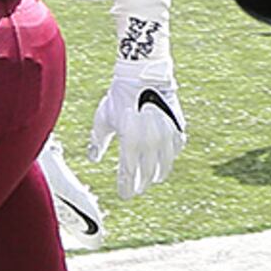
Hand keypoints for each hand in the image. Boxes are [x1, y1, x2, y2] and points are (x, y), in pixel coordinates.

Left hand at [90, 65, 187, 197]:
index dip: (126, 187)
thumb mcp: (104, 119)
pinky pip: (176, 148)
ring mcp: (166, 135)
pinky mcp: (177, 126)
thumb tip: (93, 158)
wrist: (143, 74)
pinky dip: (171, 156)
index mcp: (130, 142)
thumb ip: (98, 141)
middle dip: (141, 183)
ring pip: (165, 165)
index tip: (124, 195)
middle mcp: (150, 142)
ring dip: (157, 174)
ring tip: (152, 177)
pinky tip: (166, 158)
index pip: (129, 174)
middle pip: (147, 173)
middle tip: (137, 188)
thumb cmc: (120, 96)